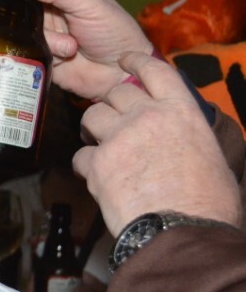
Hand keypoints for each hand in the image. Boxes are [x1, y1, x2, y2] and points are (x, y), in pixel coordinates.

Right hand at [0, 0, 153, 100]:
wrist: (123, 76)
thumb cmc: (115, 33)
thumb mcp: (90, 5)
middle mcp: (44, 10)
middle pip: (7, 4)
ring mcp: (39, 34)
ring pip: (15, 31)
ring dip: (40, 40)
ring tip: (68, 49)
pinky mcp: (36, 56)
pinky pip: (21, 53)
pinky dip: (35, 55)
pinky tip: (57, 59)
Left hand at [73, 52, 240, 232]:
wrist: (183, 231)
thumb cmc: (206, 203)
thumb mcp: (210, 157)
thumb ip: (188, 136)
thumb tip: (182, 139)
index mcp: (181, 112)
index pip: (154, 71)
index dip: (135, 62)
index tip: (124, 60)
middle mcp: (148, 117)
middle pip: (115, 94)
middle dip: (110, 106)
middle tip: (111, 123)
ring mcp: (119, 138)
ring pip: (91, 118)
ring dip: (93, 131)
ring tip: (100, 146)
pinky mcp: (98, 163)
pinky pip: (80, 155)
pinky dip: (86, 166)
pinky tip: (98, 178)